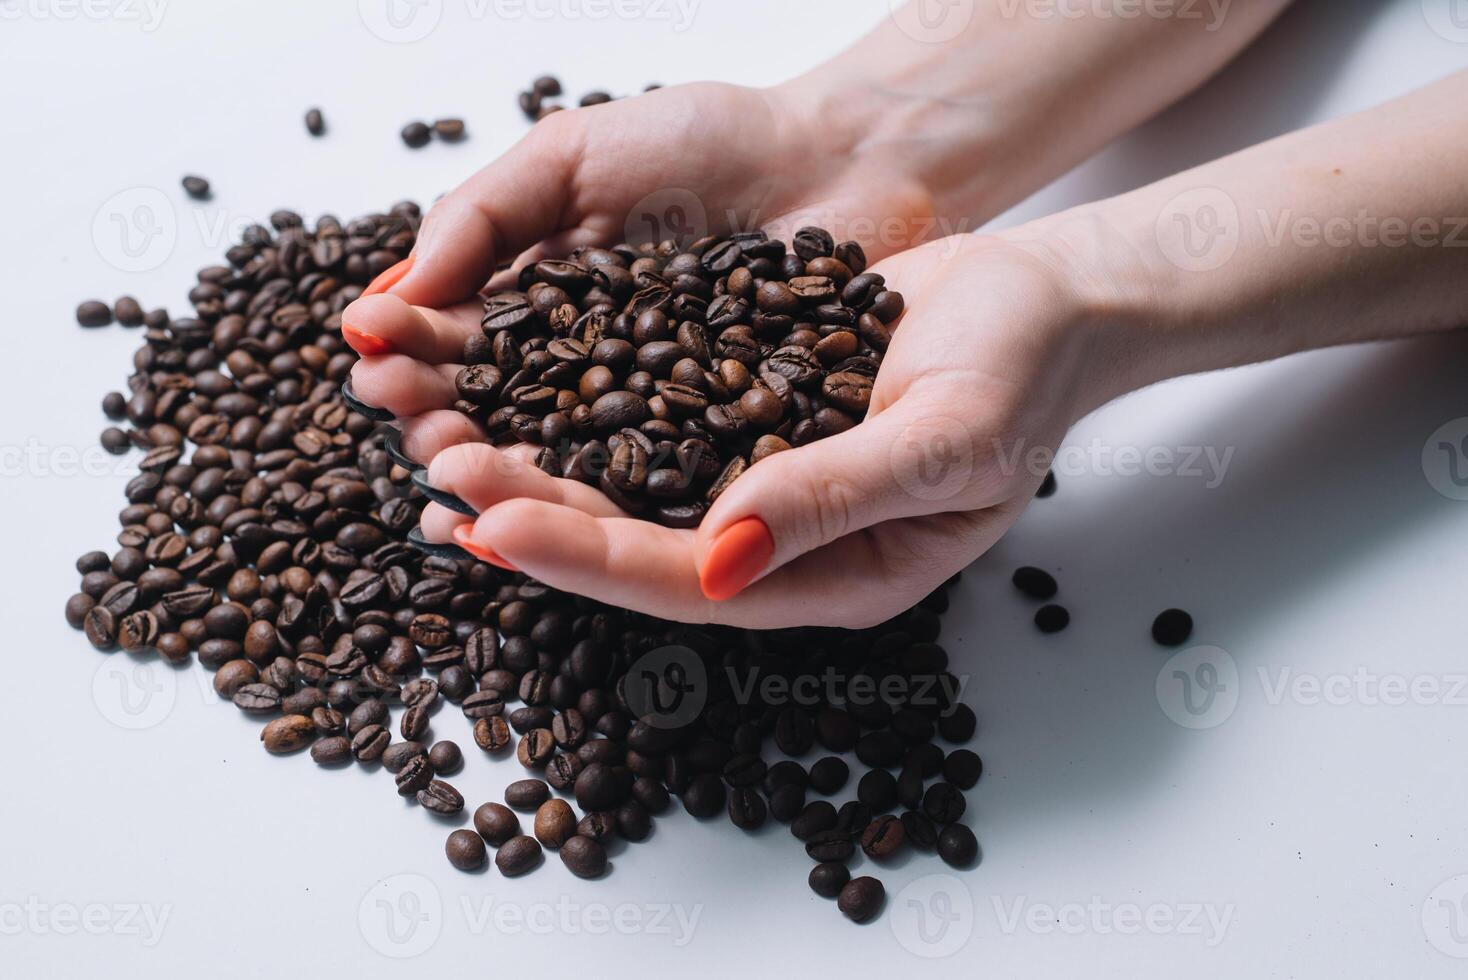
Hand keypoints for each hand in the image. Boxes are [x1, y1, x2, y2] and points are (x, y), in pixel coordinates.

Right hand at [343, 81, 939, 462]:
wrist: (844, 156)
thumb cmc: (709, 140)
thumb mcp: (571, 155)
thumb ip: (479, 217)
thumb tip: (380, 301)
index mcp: (535, 303)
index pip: (454, 348)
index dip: (411, 361)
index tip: (378, 368)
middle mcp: (582, 370)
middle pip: (497, 419)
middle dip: (446, 431)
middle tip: (427, 438)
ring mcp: (647, 416)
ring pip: (562, 467)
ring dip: (506, 482)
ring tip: (464, 484)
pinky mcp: (712, 450)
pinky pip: (650, 488)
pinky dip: (599, 509)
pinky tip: (553, 523)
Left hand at [424, 232, 1109, 627]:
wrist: (1045, 298)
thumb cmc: (1023, 369)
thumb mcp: (946, 437)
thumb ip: (838, 497)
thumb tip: (720, 556)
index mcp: (837, 576)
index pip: (689, 585)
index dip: (587, 558)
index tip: (491, 524)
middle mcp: (784, 545)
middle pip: (639, 548)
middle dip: (538, 516)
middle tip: (442, 476)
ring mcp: (761, 486)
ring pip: (631, 493)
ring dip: (540, 470)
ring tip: (446, 443)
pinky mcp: (746, 422)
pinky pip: (650, 429)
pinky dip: (580, 415)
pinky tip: (513, 394)